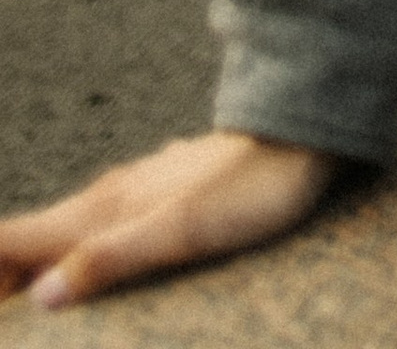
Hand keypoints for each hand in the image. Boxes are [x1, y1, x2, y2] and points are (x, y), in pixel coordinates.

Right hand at [0, 131, 337, 307]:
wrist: (301, 139)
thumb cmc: (248, 191)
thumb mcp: (181, 232)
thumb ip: (110, 259)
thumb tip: (39, 297)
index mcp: (101, 211)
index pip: (14, 238)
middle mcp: (107, 199)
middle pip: (30, 241)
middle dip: (4, 276)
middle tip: (11, 322)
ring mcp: (134, 194)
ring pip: (64, 233)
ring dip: (38, 266)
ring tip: (28, 298)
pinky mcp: (160, 196)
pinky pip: (100, 228)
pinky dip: (78, 253)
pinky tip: (90, 271)